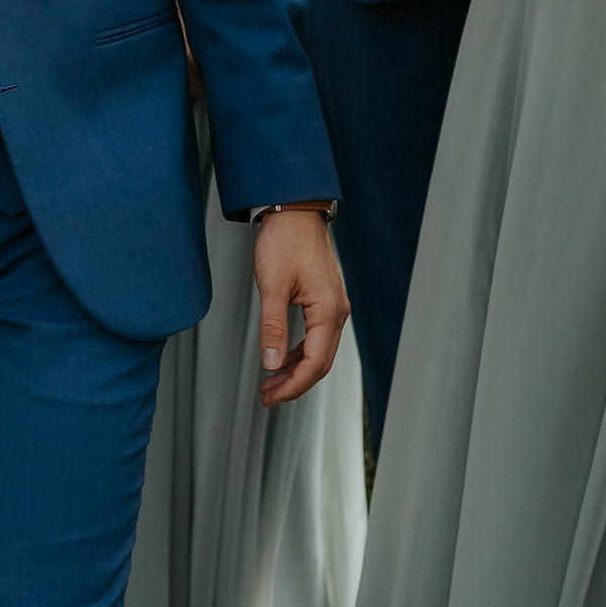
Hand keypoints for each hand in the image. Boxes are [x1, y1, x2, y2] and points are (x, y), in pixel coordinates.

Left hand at [249, 206, 348, 406]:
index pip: (315, 364)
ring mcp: (333, 306)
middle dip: (294, 383)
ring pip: (319, 351)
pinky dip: (299, 352)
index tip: (271, 396)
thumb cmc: (285, 240)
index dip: (293, 386)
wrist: (294, 210)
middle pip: (320, 362)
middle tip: (268, 394)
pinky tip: (282, 357)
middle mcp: (337, 311)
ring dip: (296, 369)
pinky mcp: (325, 300)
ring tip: (270, 380)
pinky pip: (316, 336)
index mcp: (328, 311)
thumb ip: (272, 328)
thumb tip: (272, 363)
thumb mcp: (272, 285)